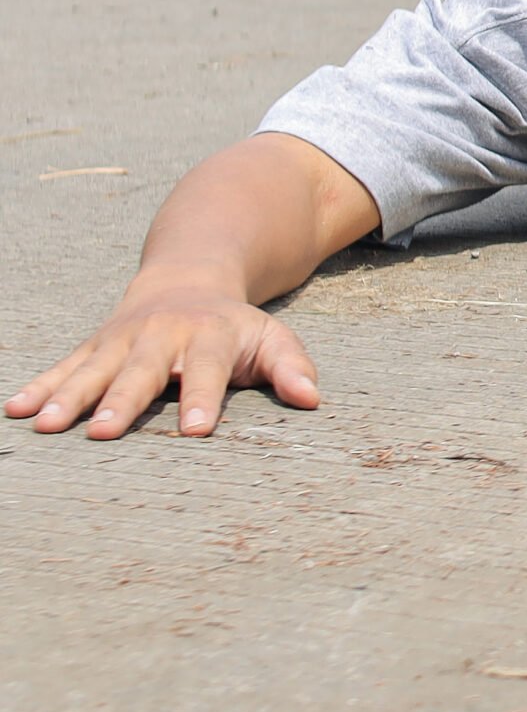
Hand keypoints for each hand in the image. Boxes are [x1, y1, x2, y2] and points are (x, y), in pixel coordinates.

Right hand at [5, 275, 319, 439]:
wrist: (187, 280)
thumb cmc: (233, 327)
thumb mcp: (271, 338)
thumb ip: (291, 366)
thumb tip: (312, 399)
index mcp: (208, 335)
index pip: (206, 369)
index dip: (202, 396)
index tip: (196, 429)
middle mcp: (160, 336)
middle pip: (141, 372)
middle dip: (121, 401)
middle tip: (101, 431)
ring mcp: (121, 341)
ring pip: (93, 370)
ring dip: (68, 396)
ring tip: (45, 425)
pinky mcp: (93, 347)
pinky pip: (63, 367)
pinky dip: (39, 386)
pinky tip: (16, 409)